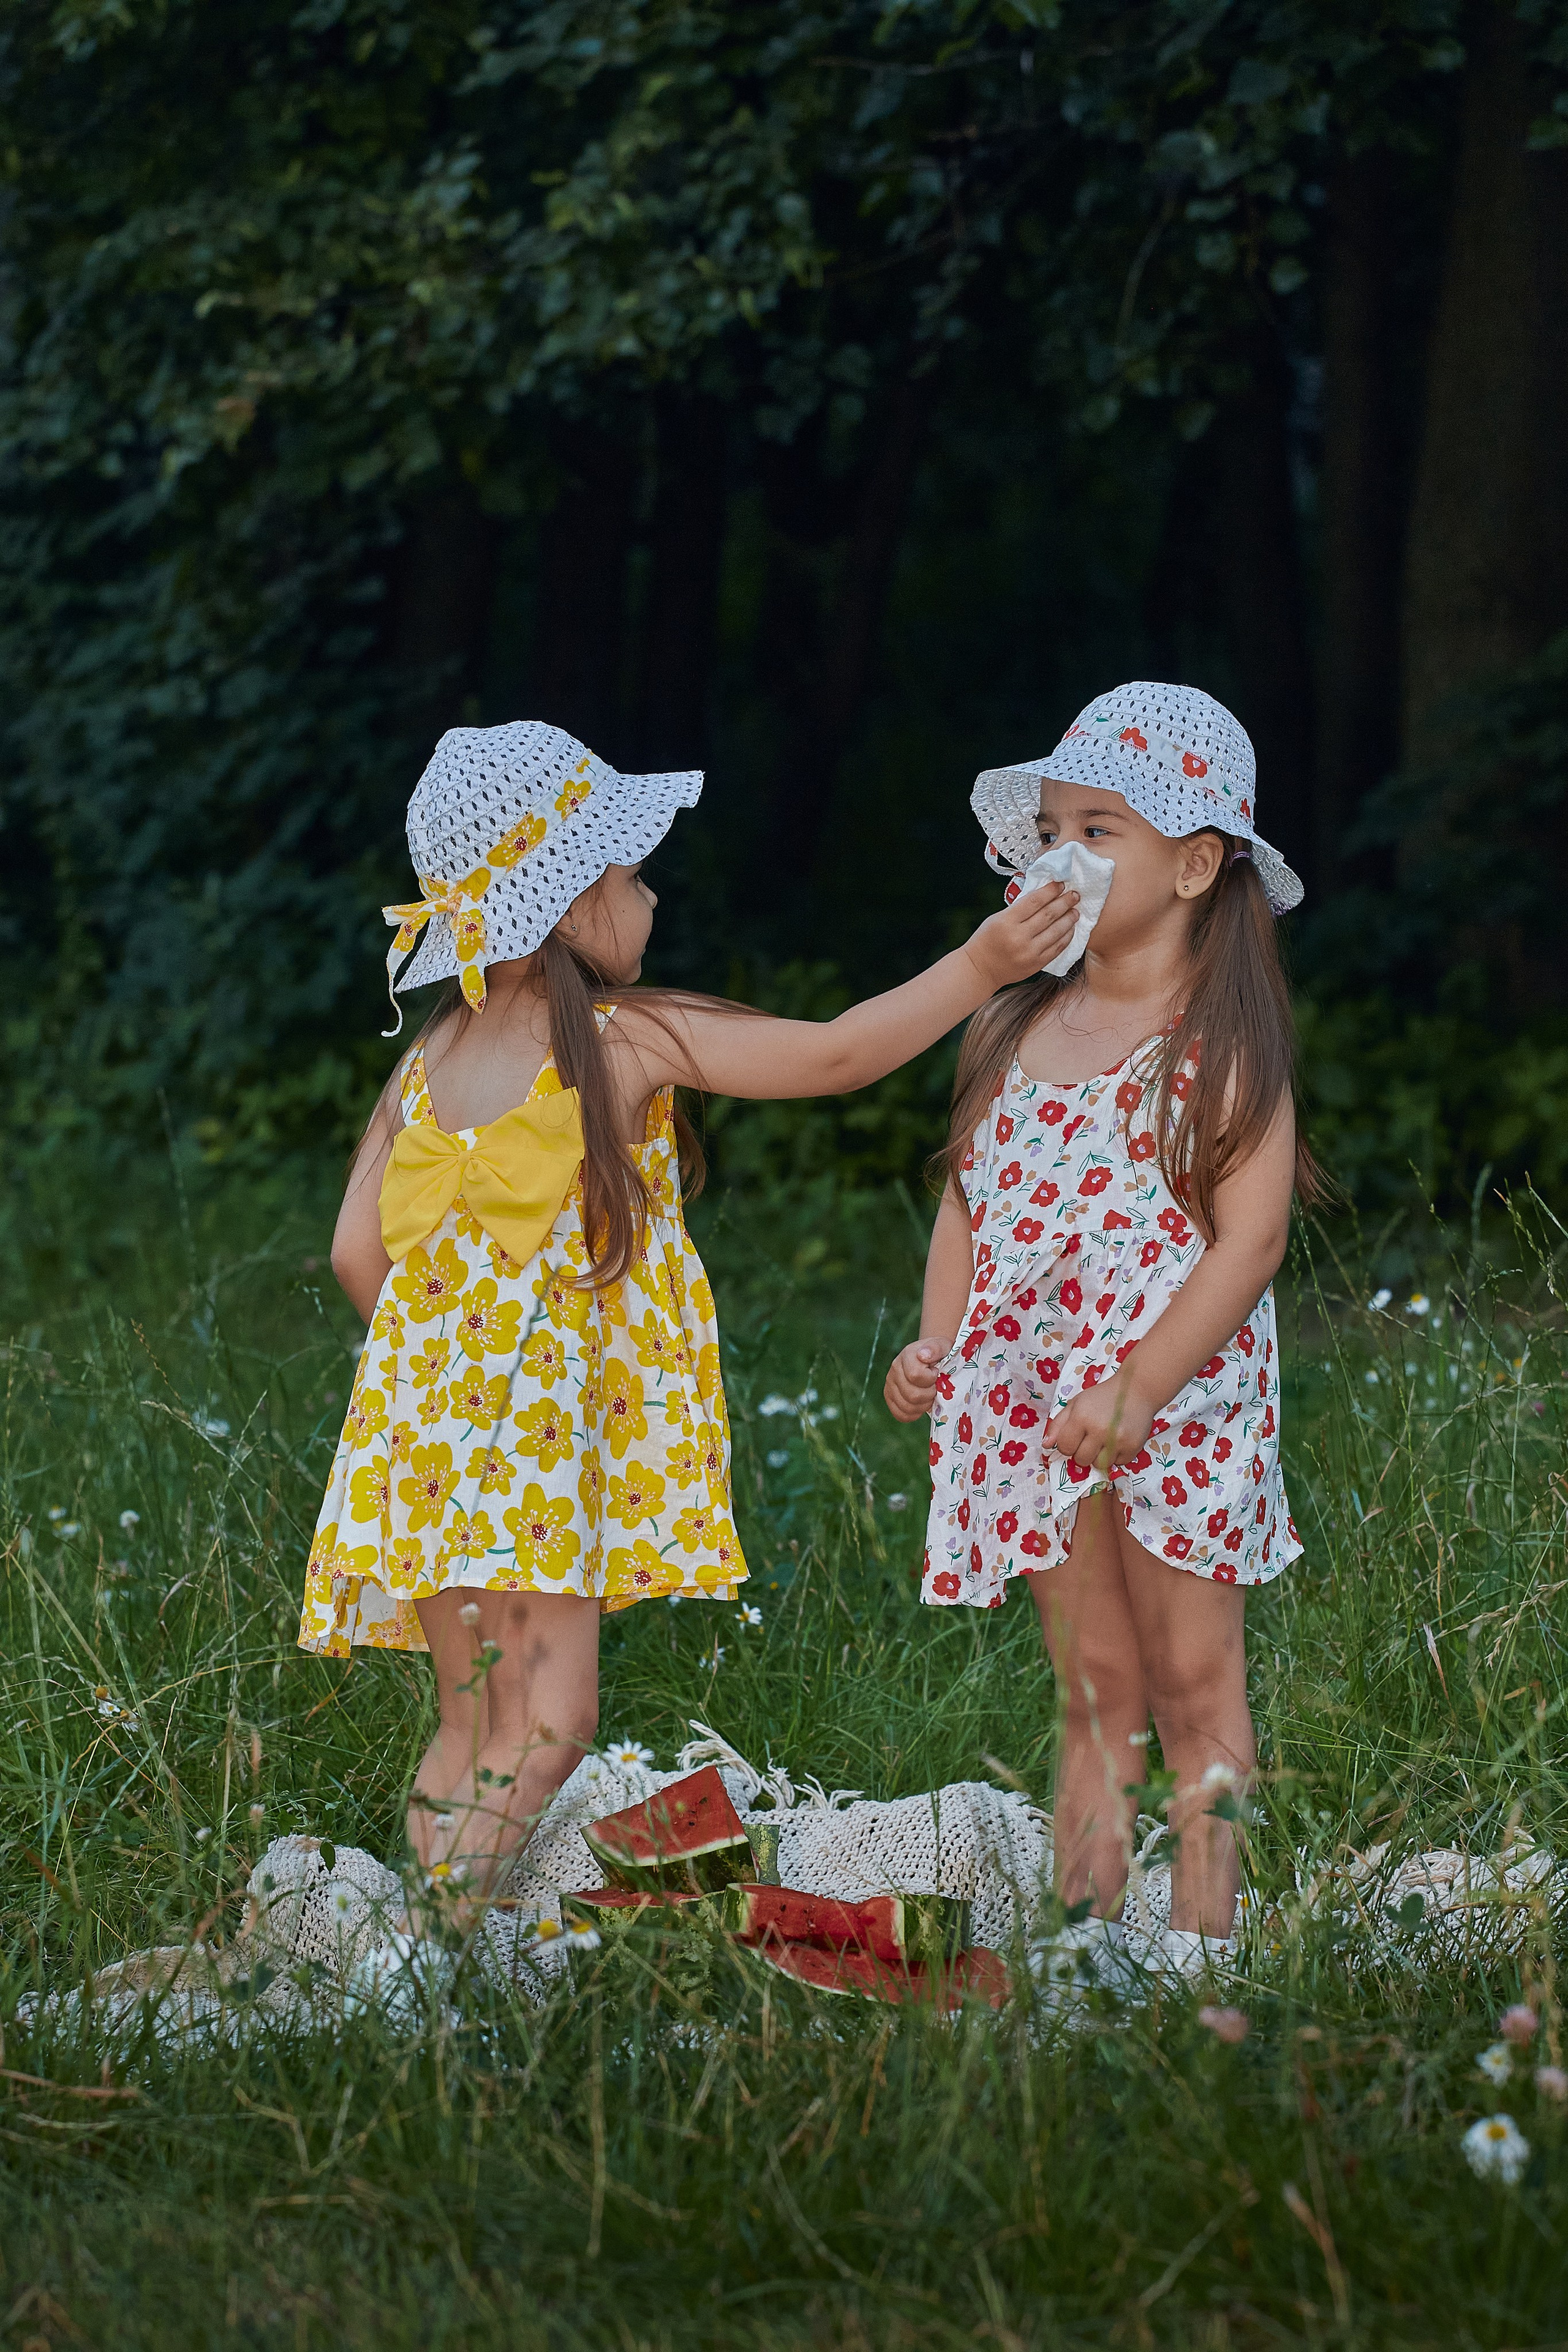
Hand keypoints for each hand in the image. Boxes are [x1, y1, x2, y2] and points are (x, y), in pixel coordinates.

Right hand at [885, 1340, 943, 1422]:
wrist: (930, 1357)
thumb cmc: (940, 1354)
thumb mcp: (944, 1346)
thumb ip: (936, 1348)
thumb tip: (923, 1356)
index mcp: (907, 1355)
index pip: (915, 1375)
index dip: (931, 1379)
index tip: (936, 1373)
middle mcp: (895, 1369)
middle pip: (913, 1395)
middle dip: (929, 1395)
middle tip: (934, 1387)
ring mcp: (890, 1384)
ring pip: (907, 1407)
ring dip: (923, 1406)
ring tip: (928, 1395)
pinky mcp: (890, 1397)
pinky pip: (900, 1415)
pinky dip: (914, 1414)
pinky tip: (921, 1405)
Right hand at [963, 882, 1078, 990]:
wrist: (981, 969)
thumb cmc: (987, 940)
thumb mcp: (997, 919)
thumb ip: (1018, 909)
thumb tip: (1044, 896)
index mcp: (1006, 921)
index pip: (1034, 901)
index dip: (1050, 891)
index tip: (1061, 884)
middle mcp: (1019, 937)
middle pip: (1049, 915)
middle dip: (1065, 903)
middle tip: (1075, 895)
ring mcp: (1029, 952)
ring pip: (1056, 931)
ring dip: (1069, 919)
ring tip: (1076, 911)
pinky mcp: (1036, 964)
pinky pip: (1057, 948)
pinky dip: (1066, 937)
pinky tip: (1070, 929)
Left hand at [1043, 1371, 1154, 1471]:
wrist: (1136, 1389)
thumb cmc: (1102, 1396)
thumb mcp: (1076, 1404)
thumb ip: (1058, 1424)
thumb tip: (1046, 1445)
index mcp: (1081, 1417)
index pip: (1065, 1447)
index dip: (1067, 1445)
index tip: (1075, 1437)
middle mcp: (1100, 1430)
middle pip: (1081, 1460)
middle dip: (1082, 1452)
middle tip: (1090, 1439)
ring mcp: (1117, 1440)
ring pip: (1099, 1465)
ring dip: (1099, 1456)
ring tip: (1104, 1440)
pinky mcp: (1133, 1447)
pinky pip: (1118, 1463)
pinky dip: (1116, 1456)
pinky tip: (1118, 1440)